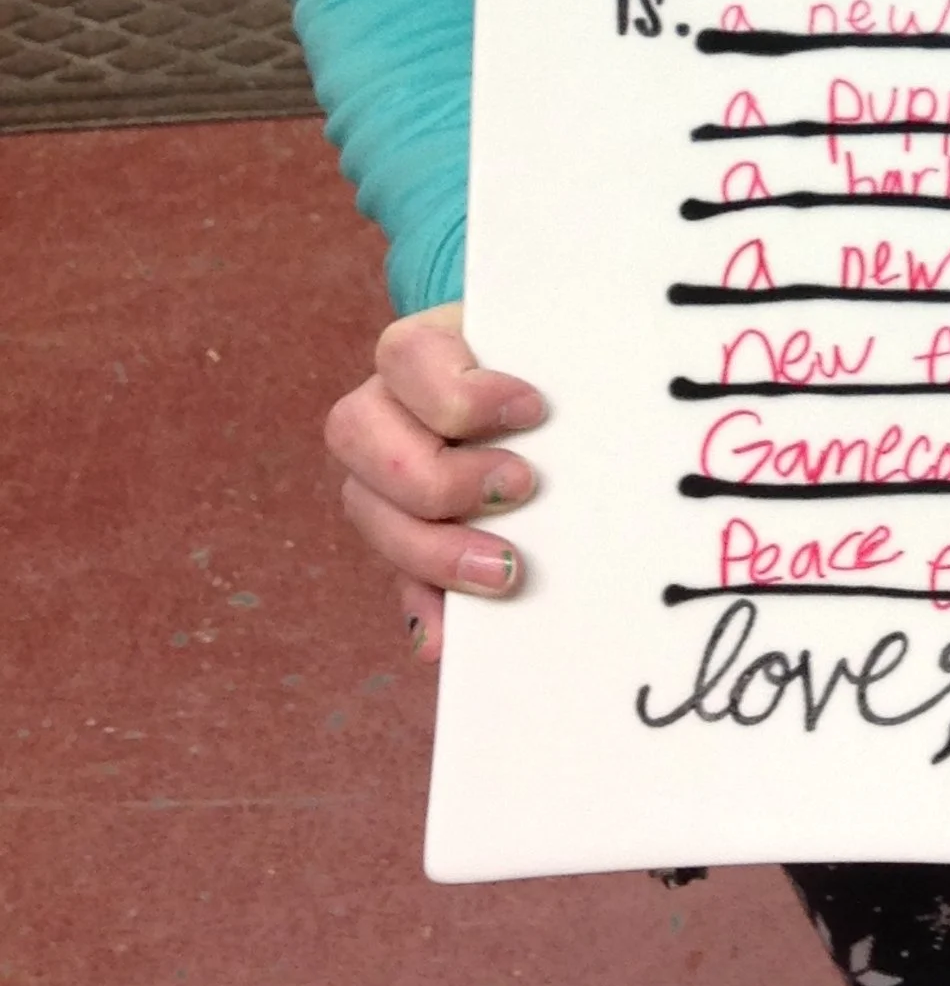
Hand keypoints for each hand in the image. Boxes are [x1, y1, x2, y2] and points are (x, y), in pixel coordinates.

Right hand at [322, 303, 547, 662]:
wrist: (548, 389)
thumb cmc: (552, 363)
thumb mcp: (550, 350)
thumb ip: (557, 363)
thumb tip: (550, 409)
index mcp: (421, 350)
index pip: (405, 355)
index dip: (461, 393)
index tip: (534, 411)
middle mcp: (384, 405)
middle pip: (356, 433)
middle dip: (439, 474)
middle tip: (520, 488)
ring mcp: (381, 470)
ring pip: (363, 507)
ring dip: (429, 547)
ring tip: (503, 569)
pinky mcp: (403, 531)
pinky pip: (391, 574)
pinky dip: (421, 605)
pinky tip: (445, 635)